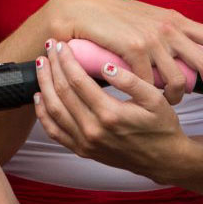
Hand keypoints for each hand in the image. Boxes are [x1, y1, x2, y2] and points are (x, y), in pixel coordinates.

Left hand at [32, 38, 187, 177]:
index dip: (66, 60)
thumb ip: (130, 80)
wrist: (163, 159)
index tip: (62, 45)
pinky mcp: (82, 150)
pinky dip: (43, 113)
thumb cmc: (161, 126)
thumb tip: (106, 66)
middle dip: (52, 67)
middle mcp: (93, 130)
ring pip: (53, 110)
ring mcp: (85, 142)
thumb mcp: (155, 99)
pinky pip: (54, 131)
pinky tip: (39, 97)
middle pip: (62, 92)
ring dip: (43, 85)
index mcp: (110, 114)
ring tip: (41, 65)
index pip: (78, 81)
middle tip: (48, 48)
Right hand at [49, 0, 202, 109]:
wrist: (79, 9)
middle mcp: (168, 27)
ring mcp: (152, 38)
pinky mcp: (133, 48)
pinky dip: (149, 94)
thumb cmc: (111, 19)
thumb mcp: (147, 22)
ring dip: (177, 99)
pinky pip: (150, 82)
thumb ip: (167, 37)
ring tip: (171, 105)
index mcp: (175, 20)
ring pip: (178, 80)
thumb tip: (183, 56)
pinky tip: (145, 98)